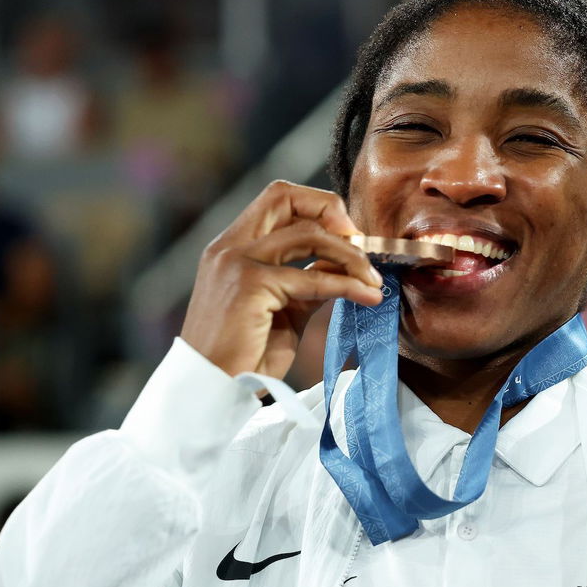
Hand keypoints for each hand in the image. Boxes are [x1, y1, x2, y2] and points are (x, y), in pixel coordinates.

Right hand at [180, 181, 382, 377]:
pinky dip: (347, 285)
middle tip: (361, 242)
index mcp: (232, 247)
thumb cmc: (244, 357)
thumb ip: (308, 284)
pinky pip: (313, 277)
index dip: (317, 207)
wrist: (213, 391)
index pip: (277, 199)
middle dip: (331, 210)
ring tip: (373, 280)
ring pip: (308, 234)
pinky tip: (368, 296)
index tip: (348, 234)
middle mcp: (230, 246)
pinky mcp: (251, 285)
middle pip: (284, 195)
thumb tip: (346, 266)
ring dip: (351, 255)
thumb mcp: (283, 311)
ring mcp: (237, 262)